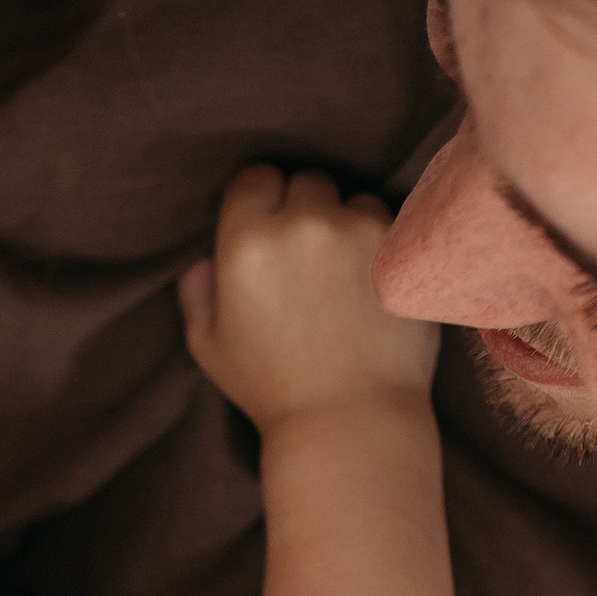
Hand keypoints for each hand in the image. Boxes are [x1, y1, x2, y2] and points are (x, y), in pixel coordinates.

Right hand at [179, 164, 438, 433]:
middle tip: (305, 258)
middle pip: (304, 181)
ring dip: (344, 222)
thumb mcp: (208, 346)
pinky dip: (378, 240)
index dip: (260, 201)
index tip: (267, 229)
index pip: (255, 178)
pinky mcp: (398, 243)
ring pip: (348, 198)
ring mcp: (355, 228)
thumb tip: (206, 257)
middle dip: (303, 209)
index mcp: (245, 244)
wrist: (348, 417)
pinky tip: (369, 281)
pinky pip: (386, 219)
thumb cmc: (271, 388)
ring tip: (341, 274)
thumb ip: (197, 291)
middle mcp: (300, 223)